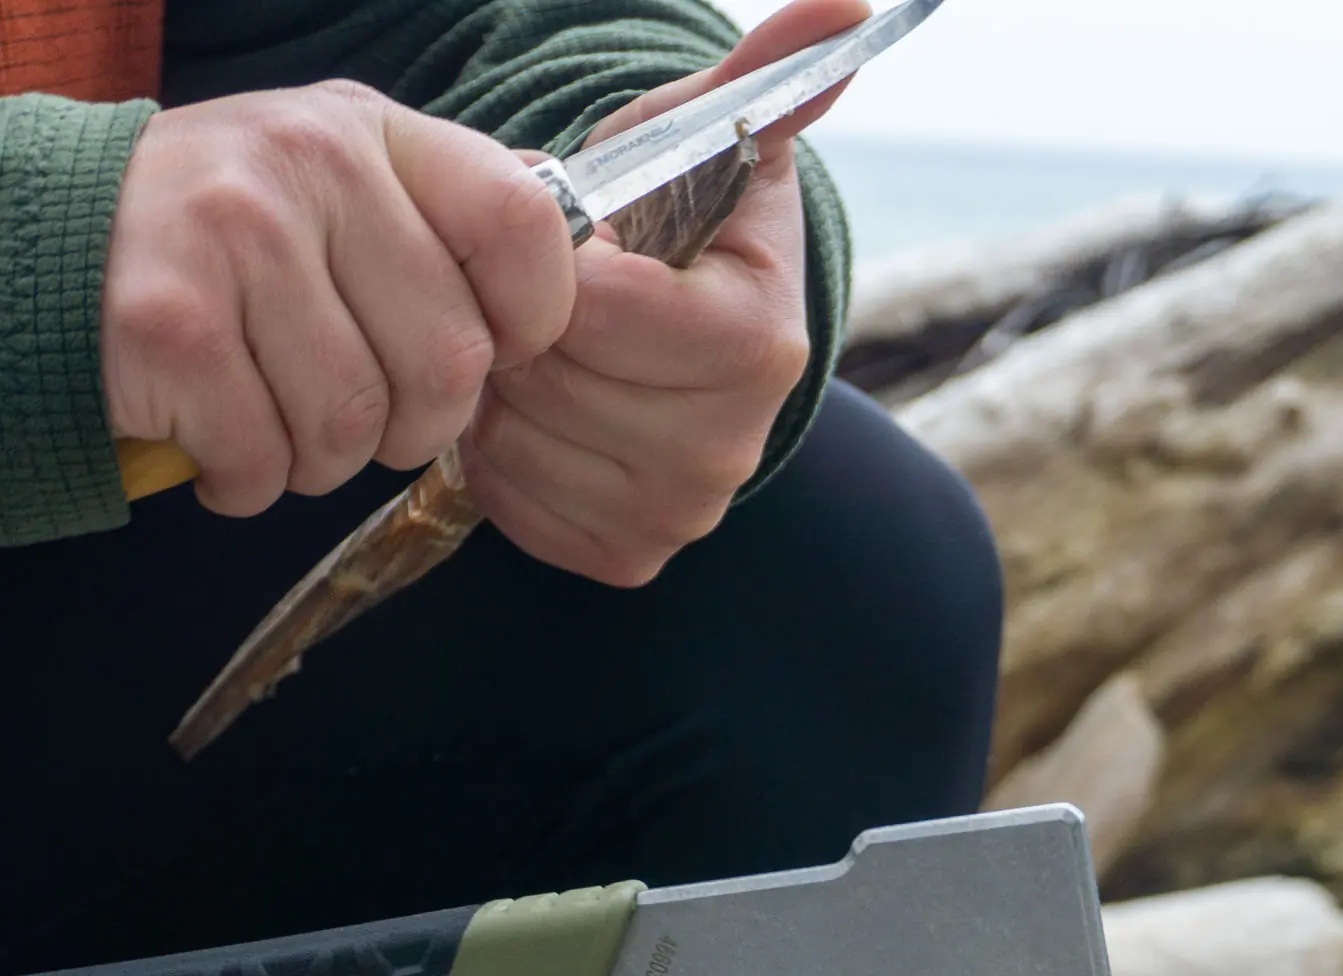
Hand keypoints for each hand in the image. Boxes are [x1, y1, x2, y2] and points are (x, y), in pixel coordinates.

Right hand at [101, 82, 581, 517]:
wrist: (22, 255)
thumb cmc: (217, 246)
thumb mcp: (334, 185)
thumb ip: (442, 219)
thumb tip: (587, 273)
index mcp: (370, 131)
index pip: (525, 228)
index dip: (533, 322)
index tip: (488, 352)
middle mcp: (306, 164)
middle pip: (449, 362)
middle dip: (412, 425)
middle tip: (356, 410)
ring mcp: (232, 238)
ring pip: (356, 426)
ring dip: (318, 459)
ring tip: (271, 414)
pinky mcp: (167, 324)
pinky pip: (265, 460)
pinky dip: (244, 481)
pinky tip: (212, 435)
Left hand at [460, 0, 869, 587]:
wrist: (680, 328)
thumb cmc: (681, 220)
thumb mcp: (707, 133)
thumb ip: (763, 76)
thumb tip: (841, 8)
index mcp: (757, 344)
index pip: (596, 308)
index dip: (555, 262)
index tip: (575, 237)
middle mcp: (730, 447)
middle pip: (550, 374)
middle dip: (522, 317)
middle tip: (548, 292)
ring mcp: (682, 511)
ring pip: (517, 436)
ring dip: (502, 380)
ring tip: (544, 342)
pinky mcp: (627, 554)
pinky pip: (510, 498)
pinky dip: (501, 448)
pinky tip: (541, 403)